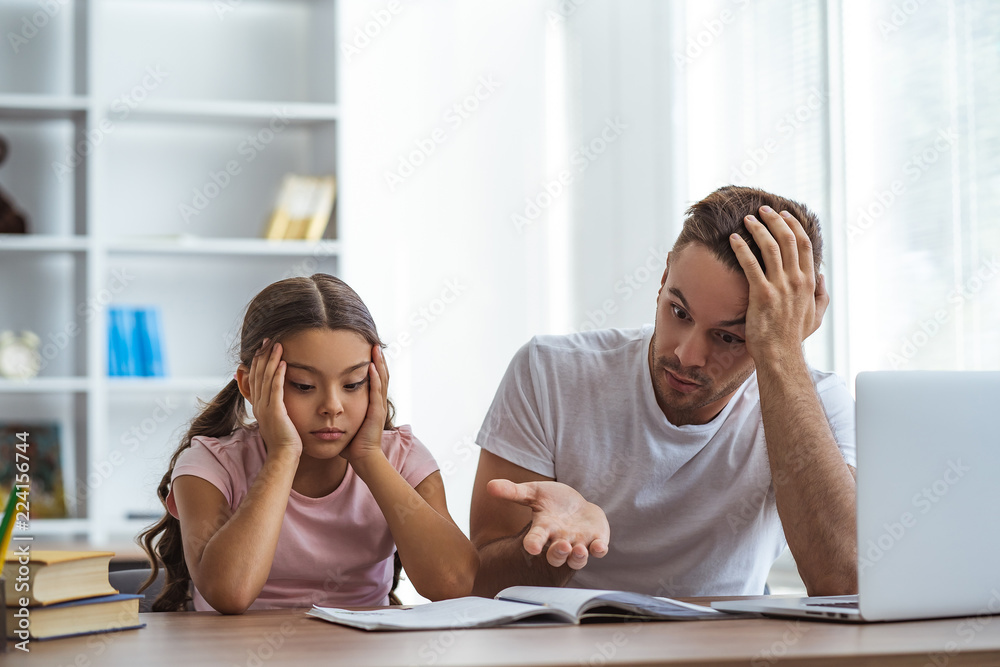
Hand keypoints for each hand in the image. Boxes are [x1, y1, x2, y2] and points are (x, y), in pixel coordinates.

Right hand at [242, 340, 301, 456]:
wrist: (284, 456)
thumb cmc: (285, 440)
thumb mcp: (276, 420)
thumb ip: (274, 407)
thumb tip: (275, 399)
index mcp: (258, 405)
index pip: (255, 378)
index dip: (258, 362)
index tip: (263, 348)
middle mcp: (259, 404)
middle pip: (258, 375)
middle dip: (262, 356)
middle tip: (267, 340)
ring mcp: (266, 408)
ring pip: (266, 379)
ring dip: (271, 360)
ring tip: (276, 345)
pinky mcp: (276, 411)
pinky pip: (276, 389)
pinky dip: (278, 375)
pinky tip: (283, 363)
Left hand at [342, 345, 388, 466]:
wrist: (362, 458)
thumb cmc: (352, 443)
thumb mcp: (345, 422)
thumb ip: (338, 412)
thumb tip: (324, 405)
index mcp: (371, 403)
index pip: (374, 379)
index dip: (372, 364)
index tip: (368, 350)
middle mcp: (376, 402)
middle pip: (381, 375)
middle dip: (378, 359)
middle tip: (374, 343)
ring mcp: (378, 407)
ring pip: (381, 380)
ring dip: (379, 363)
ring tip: (376, 349)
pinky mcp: (376, 412)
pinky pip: (376, 392)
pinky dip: (375, 378)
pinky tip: (372, 367)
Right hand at [487, 479, 609, 568]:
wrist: (576, 506)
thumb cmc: (552, 501)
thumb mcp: (533, 492)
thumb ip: (513, 491)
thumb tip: (489, 485)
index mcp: (544, 529)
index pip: (536, 539)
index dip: (534, 543)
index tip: (531, 546)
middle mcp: (560, 541)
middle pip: (556, 556)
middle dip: (558, 554)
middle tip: (562, 546)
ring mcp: (579, 543)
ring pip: (576, 559)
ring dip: (578, 557)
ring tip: (578, 549)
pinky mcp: (596, 541)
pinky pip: (597, 551)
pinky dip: (599, 551)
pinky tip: (600, 547)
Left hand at [730, 206, 829, 359]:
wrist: (780, 354)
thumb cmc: (794, 337)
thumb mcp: (816, 315)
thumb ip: (821, 294)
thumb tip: (821, 276)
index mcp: (808, 281)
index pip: (804, 244)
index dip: (793, 225)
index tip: (783, 214)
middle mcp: (796, 280)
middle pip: (788, 239)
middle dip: (775, 220)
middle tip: (762, 210)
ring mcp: (780, 286)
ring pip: (770, 247)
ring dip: (758, 229)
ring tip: (747, 219)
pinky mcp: (762, 294)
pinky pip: (750, 264)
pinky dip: (742, 248)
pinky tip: (733, 239)